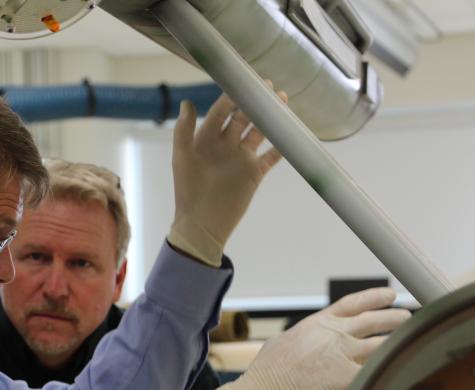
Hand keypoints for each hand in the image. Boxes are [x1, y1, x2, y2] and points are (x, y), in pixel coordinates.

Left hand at [167, 87, 285, 266]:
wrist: (202, 224)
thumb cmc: (188, 191)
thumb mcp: (183, 159)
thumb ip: (183, 131)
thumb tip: (187, 103)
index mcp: (206, 139)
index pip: (221, 112)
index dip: (231, 96)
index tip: (243, 81)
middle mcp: (225, 145)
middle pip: (243, 118)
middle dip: (254, 102)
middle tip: (268, 86)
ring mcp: (241, 158)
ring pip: (259, 132)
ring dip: (269, 118)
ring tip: (282, 102)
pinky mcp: (254, 173)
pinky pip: (271, 156)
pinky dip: (282, 145)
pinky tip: (291, 132)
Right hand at [214, 288, 410, 389]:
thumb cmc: (267, 373)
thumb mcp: (284, 341)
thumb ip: (306, 337)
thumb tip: (310, 340)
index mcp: (319, 323)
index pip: (354, 303)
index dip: (374, 297)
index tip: (388, 295)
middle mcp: (335, 335)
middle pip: (374, 321)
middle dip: (394, 317)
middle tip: (406, 316)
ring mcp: (344, 356)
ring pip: (383, 344)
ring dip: (400, 341)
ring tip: (412, 340)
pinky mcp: (349, 380)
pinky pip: (378, 372)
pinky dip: (392, 369)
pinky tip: (403, 369)